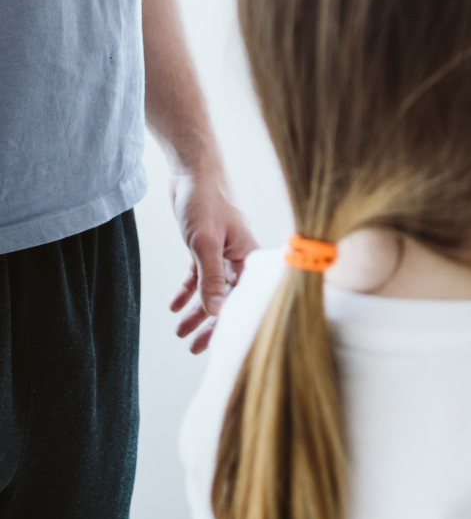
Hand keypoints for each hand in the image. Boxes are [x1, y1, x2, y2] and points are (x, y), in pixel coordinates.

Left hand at [168, 170, 257, 354]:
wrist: (192, 171)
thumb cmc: (205, 200)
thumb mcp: (205, 242)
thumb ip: (212, 277)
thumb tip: (216, 311)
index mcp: (249, 253)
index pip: (247, 295)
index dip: (236, 320)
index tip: (219, 343)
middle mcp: (240, 255)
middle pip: (230, 297)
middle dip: (213, 323)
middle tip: (195, 347)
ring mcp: (223, 251)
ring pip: (213, 289)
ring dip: (197, 311)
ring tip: (179, 332)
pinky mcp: (206, 246)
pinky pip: (199, 276)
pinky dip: (188, 291)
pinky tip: (174, 306)